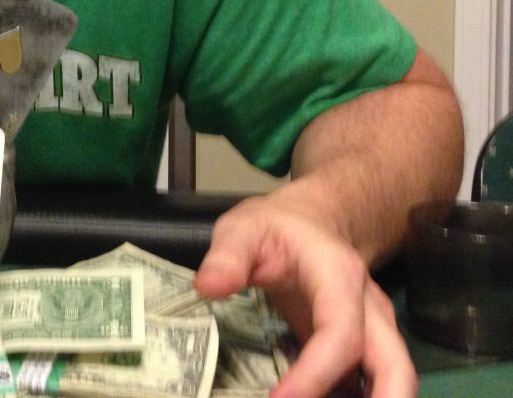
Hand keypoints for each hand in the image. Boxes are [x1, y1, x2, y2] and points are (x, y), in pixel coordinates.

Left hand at [193, 197, 414, 397]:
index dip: (316, 374)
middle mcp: (370, 310)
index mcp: (340, 277)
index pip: (341, 334)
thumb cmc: (275, 228)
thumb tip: (207, 288)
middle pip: (397, 369)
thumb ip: (227, 256)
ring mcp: (375, 332)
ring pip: (395, 381)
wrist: (310, 223)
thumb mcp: (243, 229)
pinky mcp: (365, 351)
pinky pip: (372, 387)